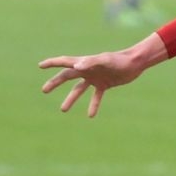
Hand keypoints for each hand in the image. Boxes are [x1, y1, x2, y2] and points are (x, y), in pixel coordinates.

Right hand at [38, 40, 160, 115]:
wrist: (134, 63)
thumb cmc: (119, 60)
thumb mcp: (105, 60)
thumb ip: (90, 62)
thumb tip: (76, 66)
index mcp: (84, 62)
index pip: (64, 62)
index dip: (52, 63)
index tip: (40, 66)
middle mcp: (87, 70)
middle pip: (67, 76)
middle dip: (55, 83)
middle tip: (44, 90)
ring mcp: (95, 77)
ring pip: (79, 89)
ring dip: (71, 99)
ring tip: (63, 109)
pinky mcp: (105, 84)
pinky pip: (96, 96)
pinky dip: (93, 105)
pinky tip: (90, 115)